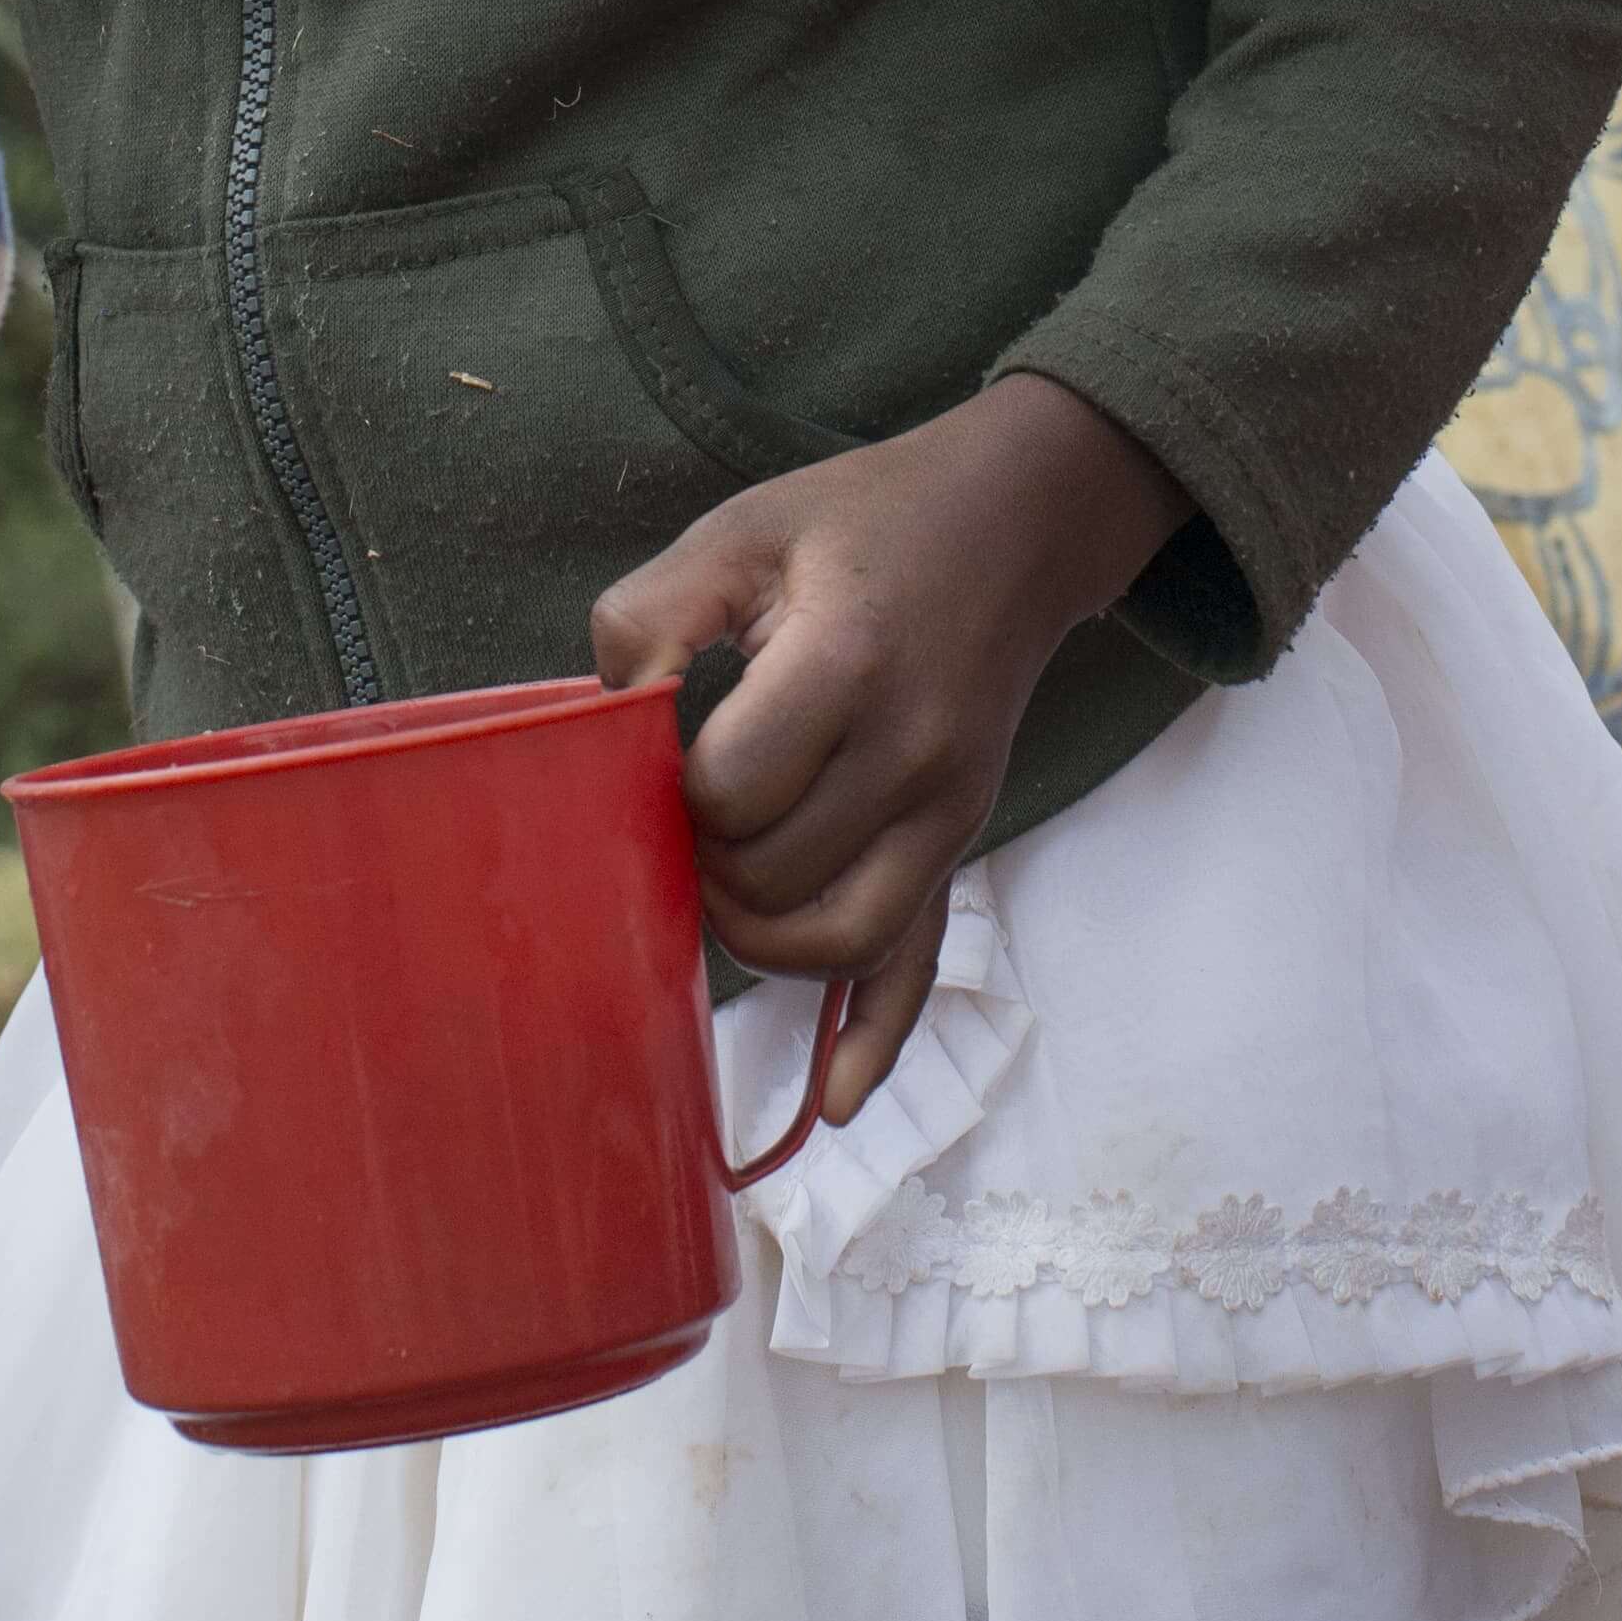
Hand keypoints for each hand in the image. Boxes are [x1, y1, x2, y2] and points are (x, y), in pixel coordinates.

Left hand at [590, 376, 1190, 1131]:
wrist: (1016, 526)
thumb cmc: (861, 521)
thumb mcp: (743, 528)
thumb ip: (652, 613)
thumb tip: (605, 716)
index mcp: (848, 662)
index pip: (732, 791)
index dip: (675, 791)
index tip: (667, 748)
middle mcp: (911, 752)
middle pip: (772, 880)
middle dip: (705, 862)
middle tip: (689, 808)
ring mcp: (946, 811)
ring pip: (832, 941)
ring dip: (753, 935)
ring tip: (724, 874)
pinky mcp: (959, 843)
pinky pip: (923, 963)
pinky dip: (875, 1038)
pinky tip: (835, 1099)